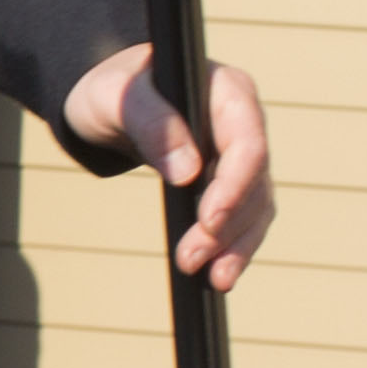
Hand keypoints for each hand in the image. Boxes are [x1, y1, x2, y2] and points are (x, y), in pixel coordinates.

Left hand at [64, 43, 276, 289]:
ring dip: (236, 245)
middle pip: (253, 182)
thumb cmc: (113, 88)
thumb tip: (187, 172)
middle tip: (192, 259)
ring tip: (213, 279)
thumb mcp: (117, 96)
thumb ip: (151, 122)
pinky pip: (241, 217)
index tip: (209, 220)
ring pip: (254, 206)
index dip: (233, 185)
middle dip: (227, 226)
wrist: (111, 101)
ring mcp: (240, 154)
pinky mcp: (229, 180)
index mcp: (229, 91)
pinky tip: (218, 275)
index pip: (247, 143)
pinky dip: (232, 246)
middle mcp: (245, 122)